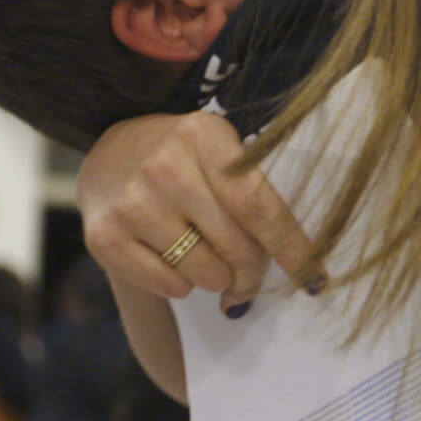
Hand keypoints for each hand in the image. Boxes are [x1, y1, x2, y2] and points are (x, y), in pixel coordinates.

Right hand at [77, 112, 322, 312]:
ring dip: (217, 278)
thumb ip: (253, 195)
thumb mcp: (218, 153)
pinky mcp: (104, 237)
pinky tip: (173, 259)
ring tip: (203, 253)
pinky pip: (170, 285)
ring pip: (206, 272)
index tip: (316, 279)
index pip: (258, 204)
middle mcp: (165, 164)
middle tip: (248, 276)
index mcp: (204, 134)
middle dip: (253, 272)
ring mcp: (132, 202)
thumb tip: (298, 264)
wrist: (108, 154)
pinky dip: (182, 285)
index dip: (291, 247)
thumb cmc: (182, 159)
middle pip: (238, 244)